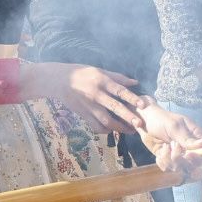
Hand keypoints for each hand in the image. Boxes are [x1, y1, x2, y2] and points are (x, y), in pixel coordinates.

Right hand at [26, 63, 145, 133]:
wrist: (59, 81)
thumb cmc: (82, 73)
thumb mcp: (99, 71)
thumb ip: (117, 77)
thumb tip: (135, 82)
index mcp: (101, 81)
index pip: (119, 91)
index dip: (132, 98)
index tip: (143, 105)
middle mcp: (96, 94)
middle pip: (114, 108)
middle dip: (128, 117)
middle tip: (139, 124)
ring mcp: (89, 106)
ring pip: (105, 120)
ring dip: (119, 127)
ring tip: (130, 131)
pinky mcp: (83, 114)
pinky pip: (95, 126)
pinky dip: (105, 130)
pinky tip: (112, 130)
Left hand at [137, 103, 201, 173]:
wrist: (146, 121)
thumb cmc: (162, 119)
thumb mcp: (174, 126)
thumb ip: (187, 138)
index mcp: (196, 137)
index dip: (201, 158)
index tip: (188, 155)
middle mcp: (190, 148)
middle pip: (194, 164)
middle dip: (181, 159)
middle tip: (173, 146)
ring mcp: (179, 155)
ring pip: (179, 168)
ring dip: (170, 159)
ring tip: (165, 146)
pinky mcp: (168, 160)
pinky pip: (168, 169)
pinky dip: (163, 162)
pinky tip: (160, 152)